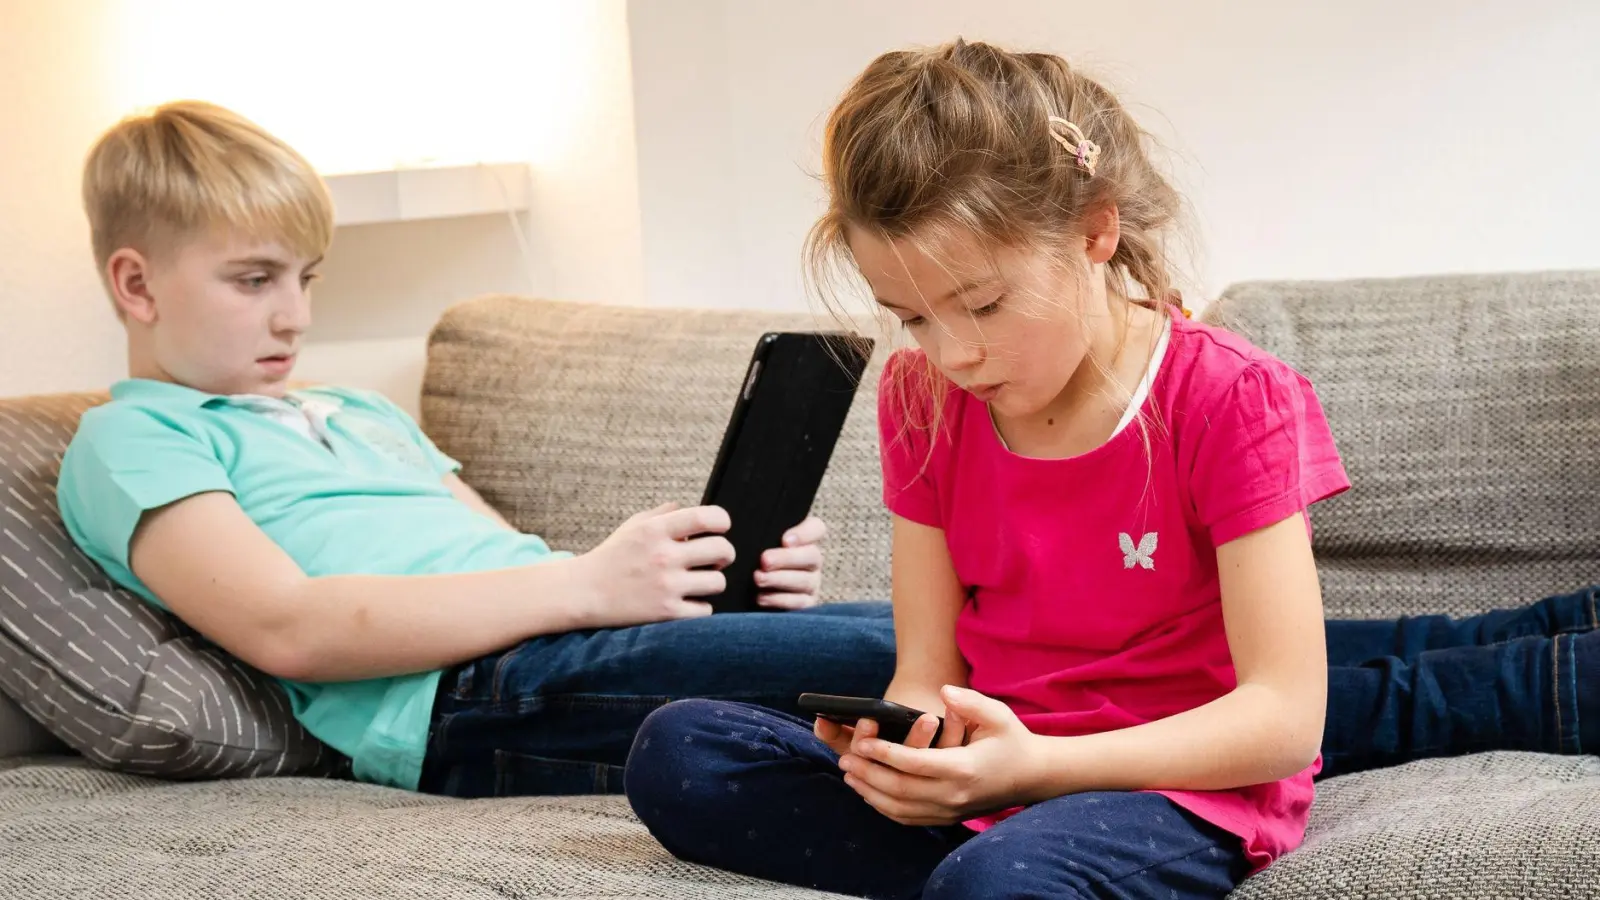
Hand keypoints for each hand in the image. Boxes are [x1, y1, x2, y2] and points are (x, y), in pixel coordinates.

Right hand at [576, 503, 734, 627]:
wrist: (584, 592)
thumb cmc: (612, 557)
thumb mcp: (633, 525)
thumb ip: (663, 514)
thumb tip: (688, 508)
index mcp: (656, 530)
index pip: (706, 517)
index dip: (723, 521)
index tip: (722, 528)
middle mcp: (664, 556)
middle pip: (722, 550)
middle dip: (725, 554)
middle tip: (716, 559)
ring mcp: (666, 586)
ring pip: (718, 582)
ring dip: (713, 581)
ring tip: (700, 581)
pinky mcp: (666, 613)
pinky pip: (705, 610)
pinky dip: (701, 607)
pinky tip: (689, 601)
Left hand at [754, 515, 825, 609]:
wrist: (746, 597)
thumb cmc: (752, 562)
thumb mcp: (756, 545)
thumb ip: (759, 534)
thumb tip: (745, 522)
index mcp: (804, 541)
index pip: (817, 528)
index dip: (805, 533)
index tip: (784, 539)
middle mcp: (812, 562)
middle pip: (812, 556)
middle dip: (786, 558)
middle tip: (764, 560)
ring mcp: (812, 584)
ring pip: (805, 580)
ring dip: (780, 579)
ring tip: (758, 578)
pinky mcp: (806, 605)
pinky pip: (799, 603)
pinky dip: (779, 600)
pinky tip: (761, 597)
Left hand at [837, 686, 1043, 825]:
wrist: (1032, 776)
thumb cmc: (1011, 740)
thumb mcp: (998, 714)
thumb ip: (970, 703)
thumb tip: (944, 693)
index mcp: (963, 769)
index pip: (914, 764)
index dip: (885, 753)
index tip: (864, 741)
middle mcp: (953, 795)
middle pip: (899, 789)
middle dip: (868, 773)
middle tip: (845, 759)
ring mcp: (949, 811)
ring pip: (900, 808)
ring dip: (870, 792)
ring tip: (849, 773)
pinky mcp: (946, 819)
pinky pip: (908, 818)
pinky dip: (884, 807)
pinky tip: (869, 792)